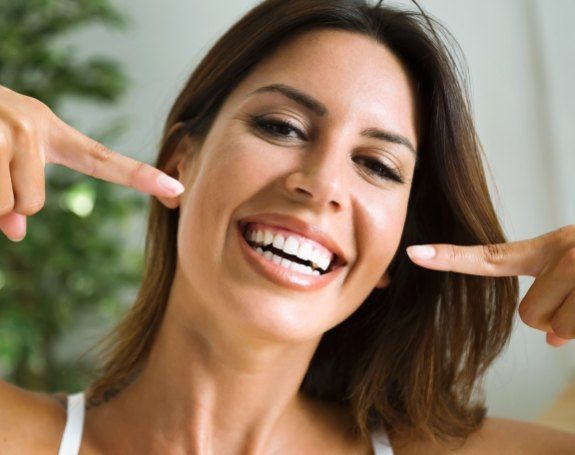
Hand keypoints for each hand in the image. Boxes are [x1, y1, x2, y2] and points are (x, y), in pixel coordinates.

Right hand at [0, 85, 184, 241]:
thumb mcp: (2, 156)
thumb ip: (17, 195)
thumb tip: (16, 231)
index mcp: (49, 130)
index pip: (102, 159)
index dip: (140, 177)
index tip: (177, 190)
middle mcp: (32, 125)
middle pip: (34, 203)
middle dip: (7, 203)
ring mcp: (4, 129)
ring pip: (7, 204)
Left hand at [406, 226, 574, 346]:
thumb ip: (555, 297)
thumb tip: (551, 340)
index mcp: (546, 248)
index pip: (490, 258)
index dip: (448, 258)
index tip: (414, 253)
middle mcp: (558, 252)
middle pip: (526, 315)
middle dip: (552, 320)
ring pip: (552, 327)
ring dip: (573, 326)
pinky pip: (570, 331)